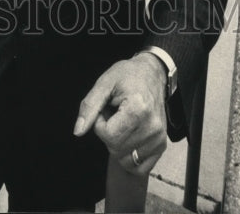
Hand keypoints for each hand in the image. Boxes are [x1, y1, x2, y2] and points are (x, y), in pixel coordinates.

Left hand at [73, 54, 167, 175]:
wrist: (152, 73)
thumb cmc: (127, 76)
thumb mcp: (104, 83)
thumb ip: (89, 107)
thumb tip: (78, 132)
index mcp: (138, 109)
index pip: (109, 136)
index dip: (99, 123)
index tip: (105, 108)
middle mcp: (152, 127)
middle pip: (116, 149)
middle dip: (108, 133)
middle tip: (114, 114)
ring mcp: (159, 139)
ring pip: (126, 160)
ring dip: (118, 145)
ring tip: (123, 123)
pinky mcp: (161, 146)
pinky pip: (139, 167)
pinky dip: (129, 156)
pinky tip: (129, 137)